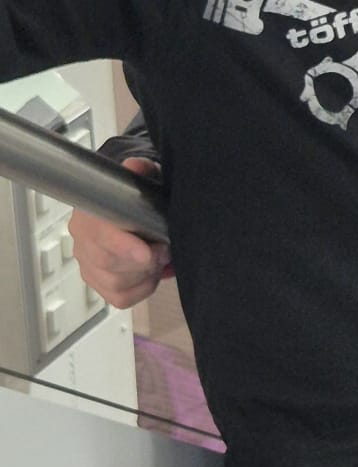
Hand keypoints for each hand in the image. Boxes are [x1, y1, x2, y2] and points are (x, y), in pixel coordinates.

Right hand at [68, 158, 173, 307]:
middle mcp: (82, 242)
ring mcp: (88, 266)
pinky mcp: (99, 285)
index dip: (124, 247)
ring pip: (116, 284)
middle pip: (108, 264)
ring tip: (158, 258)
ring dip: (145, 275)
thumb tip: (137, 168)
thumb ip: (139, 171)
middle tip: (165, 250)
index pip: (99, 235)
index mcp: (88, 215)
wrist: (126, 209)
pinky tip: (151, 273)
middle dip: (144, 261)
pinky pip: (121, 298)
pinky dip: (142, 288)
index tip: (147, 252)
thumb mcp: (140, 177)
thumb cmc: (134, 196)